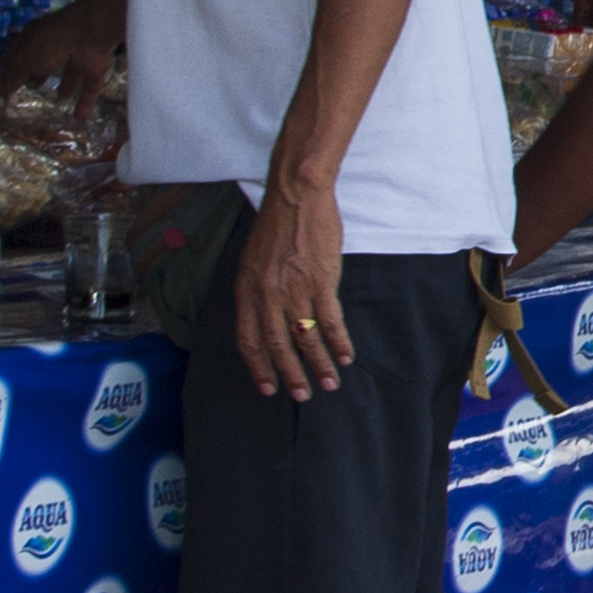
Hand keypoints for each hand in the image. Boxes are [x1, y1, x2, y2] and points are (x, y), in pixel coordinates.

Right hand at [4, 3, 119, 95]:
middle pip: (44, 62)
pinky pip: (89, 87)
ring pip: (70, 73)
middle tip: (34, 89)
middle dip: (38, 75)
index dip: (10, 71)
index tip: (4, 88)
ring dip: (66, 86)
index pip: (17, 55)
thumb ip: (11, 78)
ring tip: (60, 99)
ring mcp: (77, 55)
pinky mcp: (95, 67)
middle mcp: (55, 46)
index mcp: (33, 38)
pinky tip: (79, 119)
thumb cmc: (48, 44)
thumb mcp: (23, 61)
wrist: (89, 33)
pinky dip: (85, 102)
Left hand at [236, 169, 354, 402]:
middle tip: (301, 395)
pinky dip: (338, 341)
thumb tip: (263, 314)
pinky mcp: (321, 281)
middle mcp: (266, 295)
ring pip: (304, 338)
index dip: (258, 366)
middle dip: (289, 374)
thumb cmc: (276, 224)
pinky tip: (346, 355)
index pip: (248, 339)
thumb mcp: (252, 259)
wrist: (296, 197)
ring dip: (318, 364)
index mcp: (246, 290)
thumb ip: (256, 289)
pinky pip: (329, 320)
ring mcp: (294, 289)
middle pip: (276, 345)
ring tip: (328, 384)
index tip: (267, 387)